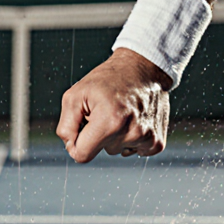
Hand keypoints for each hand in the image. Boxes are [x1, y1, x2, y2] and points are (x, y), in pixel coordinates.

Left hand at [55, 48, 172, 162]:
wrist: (144, 68)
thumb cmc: (108, 80)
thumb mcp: (75, 95)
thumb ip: (66, 126)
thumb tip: (71, 147)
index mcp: (110, 122)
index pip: (82, 155)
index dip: (75, 145)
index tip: (80, 130)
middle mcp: (132, 133)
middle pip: (101, 151)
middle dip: (99, 135)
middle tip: (106, 111)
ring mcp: (147, 139)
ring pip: (118, 151)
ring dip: (116, 136)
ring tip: (122, 113)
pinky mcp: (157, 142)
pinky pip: (134, 151)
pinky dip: (131, 139)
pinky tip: (134, 120)